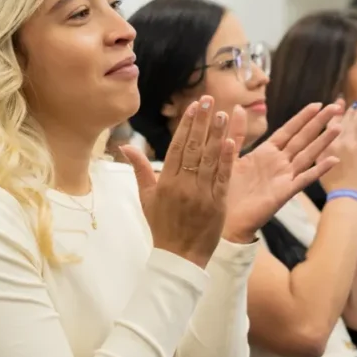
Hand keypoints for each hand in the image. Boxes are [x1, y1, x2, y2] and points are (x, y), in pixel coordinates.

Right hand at [122, 95, 235, 268]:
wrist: (179, 257)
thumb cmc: (162, 226)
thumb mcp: (147, 198)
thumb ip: (140, 169)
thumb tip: (125, 146)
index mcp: (166, 182)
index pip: (176, 147)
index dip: (186, 125)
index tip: (193, 107)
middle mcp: (183, 185)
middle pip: (193, 148)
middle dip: (201, 122)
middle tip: (209, 100)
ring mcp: (201, 194)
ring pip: (209, 159)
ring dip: (216, 135)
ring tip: (223, 114)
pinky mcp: (217, 204)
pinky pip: (222, 178)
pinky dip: (226, 160)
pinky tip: (231, 142)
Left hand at [222, 102, 343, 241]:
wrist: (225, 219)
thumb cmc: (225, 190)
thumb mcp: (229, 155)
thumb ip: (237, 132)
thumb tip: (240, 108)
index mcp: (265, 152)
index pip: (288, 130)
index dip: (302, 117)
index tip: (317, 104)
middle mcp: (278, 162)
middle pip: (303, 138)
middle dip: (319, 123)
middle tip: (337, 108)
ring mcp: (284, 177)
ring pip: (308, 155)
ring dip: (324, 141)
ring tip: (339, 128)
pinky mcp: (285, 192)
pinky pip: (304, 179)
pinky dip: (319, 169)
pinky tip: (333, 160)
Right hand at [318, 101, 356, 194]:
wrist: (349, 196)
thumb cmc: (332, 178)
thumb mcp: (320, 157)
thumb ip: (324, 135)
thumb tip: (329, 117)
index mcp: (331, 143)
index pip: (340, 120)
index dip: (345, 110)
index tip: (349, 104)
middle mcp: (346, 142)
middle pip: (354, 119)